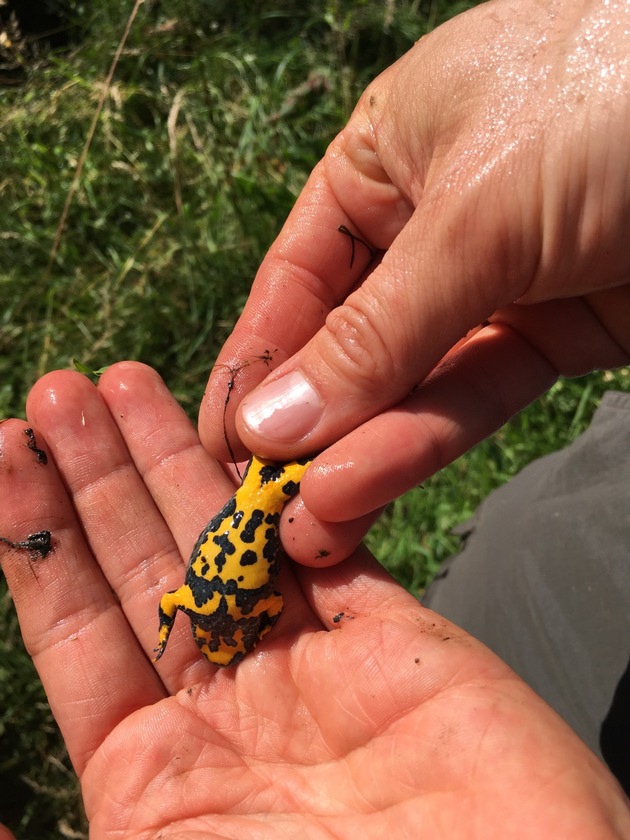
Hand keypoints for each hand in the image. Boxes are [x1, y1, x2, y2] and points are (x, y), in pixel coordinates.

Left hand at [0, 361, 626, 837]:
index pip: (78, 631)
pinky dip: (291, 490)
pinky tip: (244, 431)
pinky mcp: (396, 638)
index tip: (7, 450)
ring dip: (180, 457)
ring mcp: (314, 668)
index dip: (37, 542)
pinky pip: (335, 545)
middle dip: (100, 475)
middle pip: (149, 565)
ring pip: (233, 538)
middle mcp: (229, 709)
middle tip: (59, 391)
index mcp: (155, 776)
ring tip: (124, 384)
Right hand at [199, 0, 629, 562]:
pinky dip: (424, 442)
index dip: (258, 361)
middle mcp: (427, 223)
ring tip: (309, 522)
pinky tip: (365, 487)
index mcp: (385, 159)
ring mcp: (490, 283)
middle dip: (309, 424)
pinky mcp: (551, 333)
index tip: (227, 439)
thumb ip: (373, 333)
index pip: (296, 278)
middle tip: (262, 505)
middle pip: (348, 341)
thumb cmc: (609, 103)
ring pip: (410, 382)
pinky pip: (474, 394)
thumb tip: (269, 422)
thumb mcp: (470, 214)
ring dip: (360, 452)